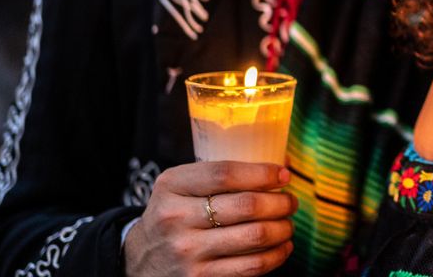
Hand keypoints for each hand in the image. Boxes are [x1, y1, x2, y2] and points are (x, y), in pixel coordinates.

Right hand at [123, 162, 296, 276]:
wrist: (142, 258)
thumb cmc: (174, 214)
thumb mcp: (181, 186)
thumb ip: (220, 175)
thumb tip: (282, 165)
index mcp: (172, 185)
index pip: (225, 174)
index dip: (262, 173)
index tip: (283, 175)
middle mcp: (176, 217)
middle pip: (247, 205)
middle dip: (280, 202)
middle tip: (290, 202)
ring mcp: (187, 251)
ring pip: (255, 236)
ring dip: (283, 228)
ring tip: (287, 224)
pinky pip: (251, 266)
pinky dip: (276, 255)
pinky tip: (282, 247)